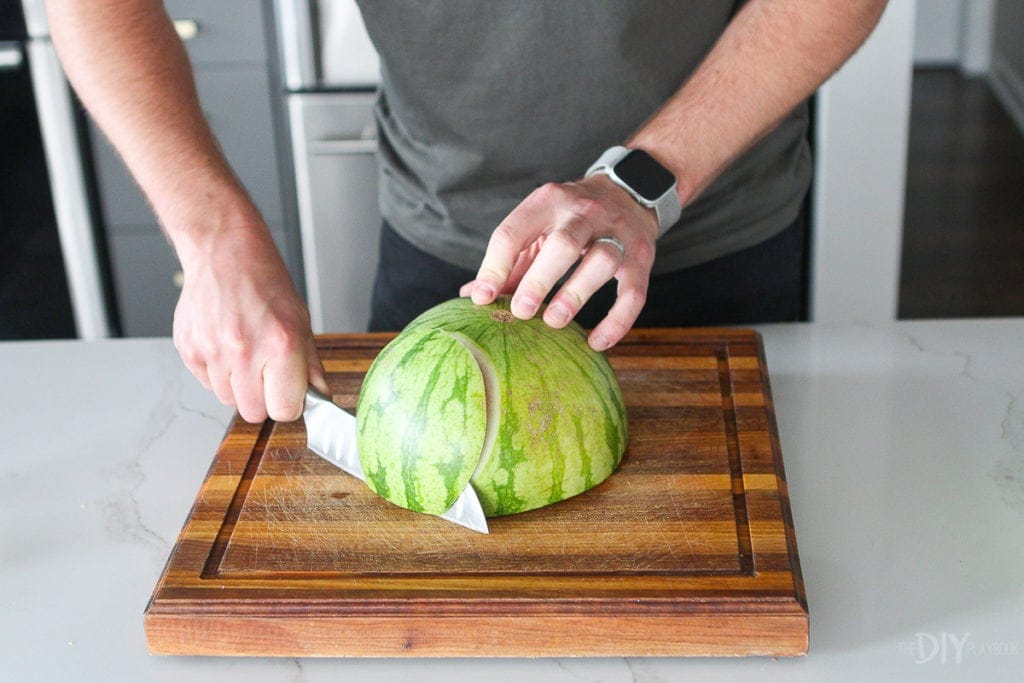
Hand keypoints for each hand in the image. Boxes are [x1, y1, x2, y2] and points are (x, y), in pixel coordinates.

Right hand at [172, 225, 327, 422]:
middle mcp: (245, 352)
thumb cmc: (264, 281)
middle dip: (263, 399)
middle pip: (254, 413)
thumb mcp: (300, 320)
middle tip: (267, 373)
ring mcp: (212, 352)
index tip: (288, 392)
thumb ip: (310, 365)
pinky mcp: (189, 350)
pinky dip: (217, 372)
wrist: (223, 252)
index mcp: (281, 345)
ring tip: (245, 353)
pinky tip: (225, 344)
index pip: (285, 410)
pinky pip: (206, 383)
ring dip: (239, 386)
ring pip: (228, 400)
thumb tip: (320, 397)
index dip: (289, 403)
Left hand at [461, 174, 657, 350]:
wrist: (629, 191)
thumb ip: (510, 259)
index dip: (495, 266)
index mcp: (548, 202)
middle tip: (521, 312)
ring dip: (576, 294)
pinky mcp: (641, 257)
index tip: (482, 298)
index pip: (514, 231)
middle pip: (563, 244)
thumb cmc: (570, 218)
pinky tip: (597, 342)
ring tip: (555, 322)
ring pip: (601, 261)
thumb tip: (472, 295)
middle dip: (539, 280)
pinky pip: (633, 292)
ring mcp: (617, 233)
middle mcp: (584, 212)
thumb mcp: (538, 226)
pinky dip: (617, 320)